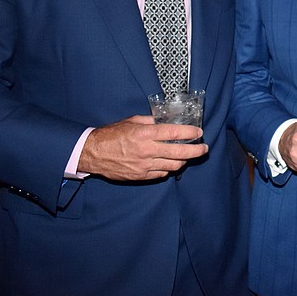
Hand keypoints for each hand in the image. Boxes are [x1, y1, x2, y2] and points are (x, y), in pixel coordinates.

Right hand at [77, 115, 207, 179]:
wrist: (92, 153)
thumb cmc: (111, 135)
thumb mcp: (132, 121)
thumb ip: (151, 121)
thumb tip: (167, 120)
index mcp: (145, 134)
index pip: (175, 132)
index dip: (190, 133)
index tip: (199, 133)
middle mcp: (147, 150)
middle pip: (179, 152)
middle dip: (196, 151)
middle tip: (204, 148)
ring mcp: (144, 165)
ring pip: (173, 165)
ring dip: (184, 160)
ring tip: (188, 155)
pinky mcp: (140, 176)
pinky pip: (161, 173)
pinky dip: (169, 168)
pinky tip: (171, 162)